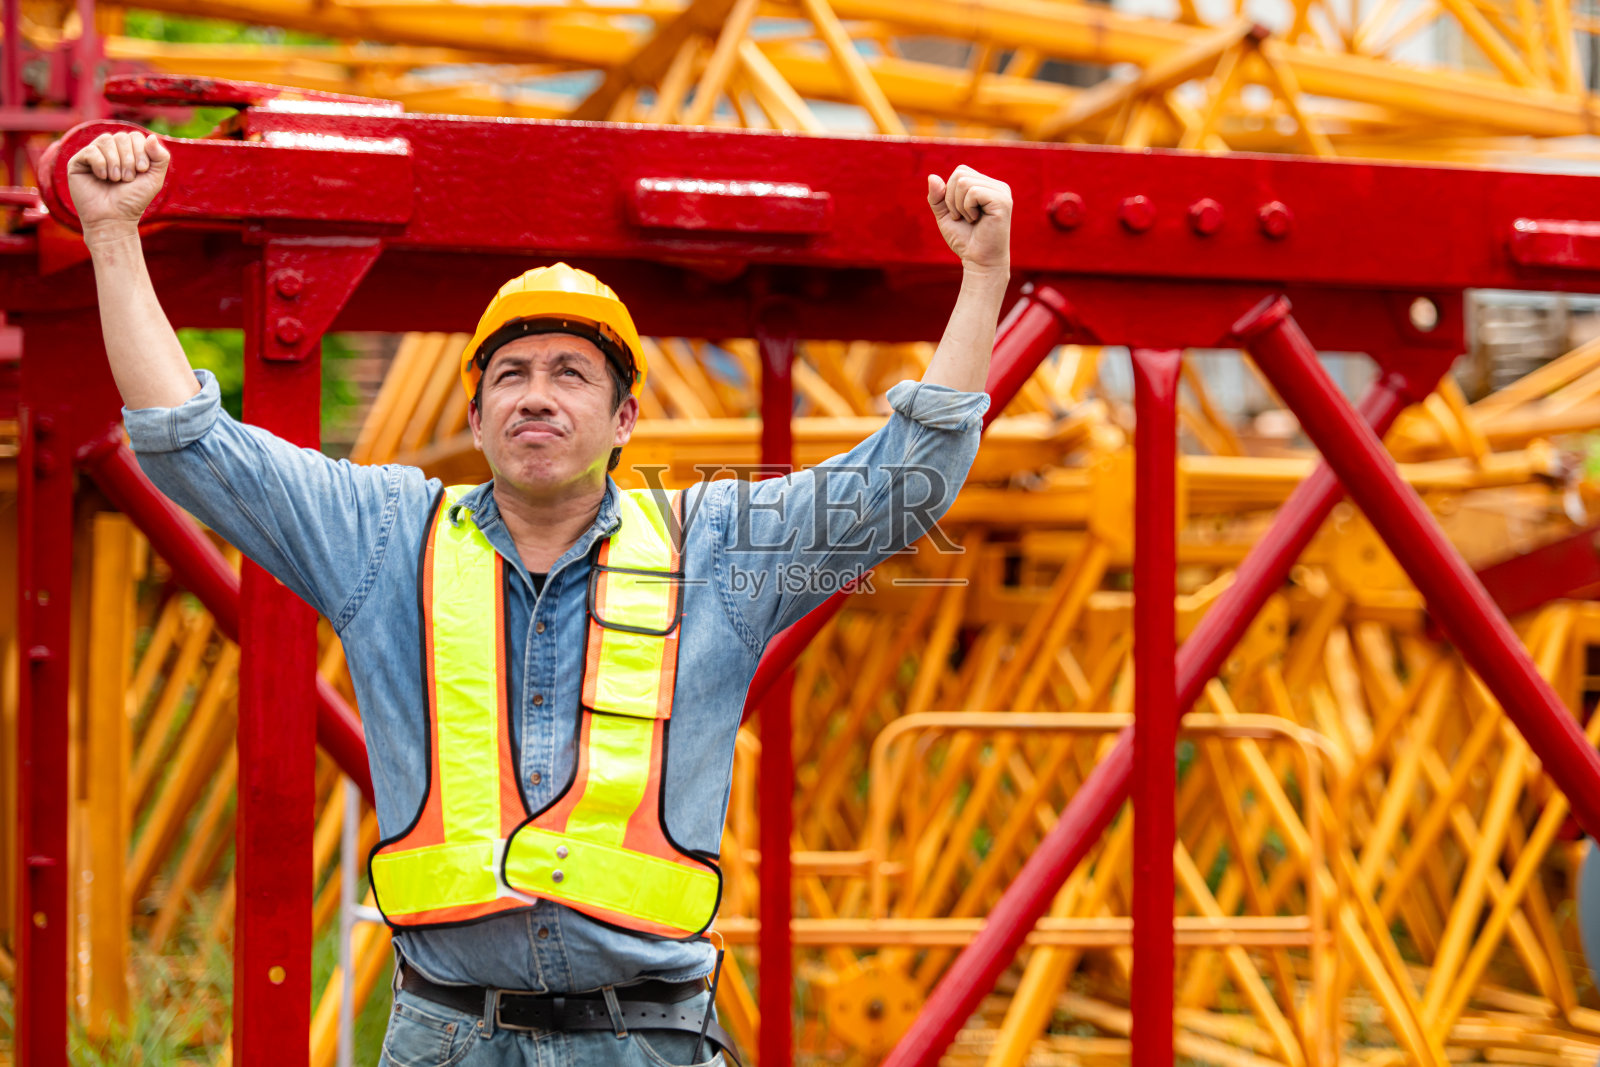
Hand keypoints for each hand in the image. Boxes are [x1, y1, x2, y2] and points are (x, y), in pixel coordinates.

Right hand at [67, 129, 169, 243]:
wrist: (114, 218)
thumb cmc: (134, 200)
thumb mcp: (154, 179)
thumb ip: (160, 158)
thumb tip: (151, 137)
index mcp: (128, 152)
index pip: (135, 136)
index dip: (141, 152)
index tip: (141, 171)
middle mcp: (110, 150)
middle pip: (122, 137)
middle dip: (129, 159)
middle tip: (127, 179)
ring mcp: (93, 154)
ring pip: (106, 140)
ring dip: (116, 162)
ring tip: (115, 180)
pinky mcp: (78, 161)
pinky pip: (91, 150)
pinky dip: (100, 164)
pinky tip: (102, 178)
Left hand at [927, 165, 1010, 275]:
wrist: (978, 261)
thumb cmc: (964, 239)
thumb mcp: (945, 215)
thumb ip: (937, 196)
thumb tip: (932, 176)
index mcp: (987, 185)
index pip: (960, 171)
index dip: (950, 193)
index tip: (958, 213)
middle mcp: (997, 186)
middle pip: (960, 174)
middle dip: (952, 199)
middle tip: (962, 218)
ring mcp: (1002, 192)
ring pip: (964, 182)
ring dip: (959, 205)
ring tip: (970, 220)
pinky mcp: (1002, 201)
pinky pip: (973, 192)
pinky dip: (966, 208)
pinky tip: (975, 220)